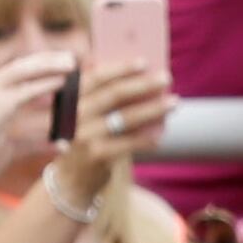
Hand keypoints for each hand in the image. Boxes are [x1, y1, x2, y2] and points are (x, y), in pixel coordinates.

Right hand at [0, 50, 73, 193]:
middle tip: (68, 58)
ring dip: (48, 66)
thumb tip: (61, 144)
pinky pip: (25, 91)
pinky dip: (45, 84)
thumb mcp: (8, 148)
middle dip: (44, 60)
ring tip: (70, 64)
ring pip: (21, 71)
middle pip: (17, 66)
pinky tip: (61, 82)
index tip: (53, 63)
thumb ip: (34, 142)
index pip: (10, 74)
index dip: (34, 67)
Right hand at [58, 59, 170, 193]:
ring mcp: (84, 134)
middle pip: (114, 94)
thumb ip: (99, 95)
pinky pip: (129, 143)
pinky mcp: (96, 154)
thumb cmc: (84, 140)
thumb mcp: (83, 115)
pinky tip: (161, 134)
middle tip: (166, 78)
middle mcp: (74, 114)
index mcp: (69, 98)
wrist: (71, 180)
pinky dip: (146, 138)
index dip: (120, 68)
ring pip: (125, 117)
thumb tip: (137, 77)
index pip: (95, 77)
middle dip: (143, 84)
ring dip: (153, 109)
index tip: (144, 62)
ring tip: (174, 102)